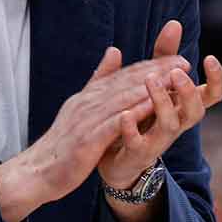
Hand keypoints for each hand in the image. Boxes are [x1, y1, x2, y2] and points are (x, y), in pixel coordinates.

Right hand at [0, 45, 190, 221]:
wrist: (38, 171)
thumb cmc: (62, 143)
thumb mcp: (80, 107)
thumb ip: (99, 81)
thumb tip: (114, 51)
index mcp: (89, 96)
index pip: (123, 76)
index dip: (151, 66)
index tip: (176, 59)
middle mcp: (88, 102)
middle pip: (126, 82)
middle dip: (157, 71)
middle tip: (183, 62)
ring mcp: (87, 120)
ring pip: (122, 98)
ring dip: (150, 87)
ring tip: (174, 78)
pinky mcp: (87, 140)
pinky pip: (114, 123)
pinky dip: (133, 112)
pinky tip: (152, 107)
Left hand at [98, 20, 221, 188]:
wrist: (118, 159)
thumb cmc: (142, 116)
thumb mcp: (154, 83)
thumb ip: (164, 56)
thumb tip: (174, 23)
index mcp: (182, 107)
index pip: (211, 95)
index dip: (217, 79)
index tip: (210, 58)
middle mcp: (176, 124)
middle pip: (196, 111)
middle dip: (189, 90)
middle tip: (178, 71)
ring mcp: (158, 140)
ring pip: (170, 124)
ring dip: (162, 102)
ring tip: (150, 81)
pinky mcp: (137, 152)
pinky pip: (138, 143)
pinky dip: (132, 129)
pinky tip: (125, 115)